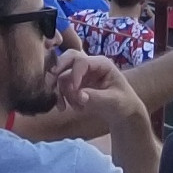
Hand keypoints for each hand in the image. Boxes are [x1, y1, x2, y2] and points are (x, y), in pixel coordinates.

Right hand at [32, 45, 148, 143]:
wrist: (122, 113)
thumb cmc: (123, 103)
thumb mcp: (113, 101)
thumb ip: (96, 97)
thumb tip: (79, 95)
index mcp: (101, 63)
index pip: (81, 61)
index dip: (74, 74)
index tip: (74, 92)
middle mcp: (89, 65)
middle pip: (68, 58)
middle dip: (57, 71)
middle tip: (49, 85)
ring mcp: (81, 74)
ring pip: (61, 74)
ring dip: (60, 91)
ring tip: (66, 107)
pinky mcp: (75, 84)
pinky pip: (61, 86)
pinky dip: (60, 96)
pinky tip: (65, 108)